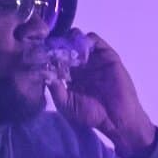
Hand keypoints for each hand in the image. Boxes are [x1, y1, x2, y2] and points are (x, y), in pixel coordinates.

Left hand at [48, 29, 156, 156]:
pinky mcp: (107, 56)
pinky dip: (87, 40)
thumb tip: (44, 74)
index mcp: (69, 76)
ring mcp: (94, 60)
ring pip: (80, 41)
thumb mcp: (66, 104)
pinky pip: (96, 43)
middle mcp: (80, 66)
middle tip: (54, 43)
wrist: (116, 118)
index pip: (56, 60)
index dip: (49, 55)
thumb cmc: (91, 114)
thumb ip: (56, 89)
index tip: (41, 52)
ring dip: (72, 39)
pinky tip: (81, 48)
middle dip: (60, 43)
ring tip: (67, 44)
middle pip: (67, 47)